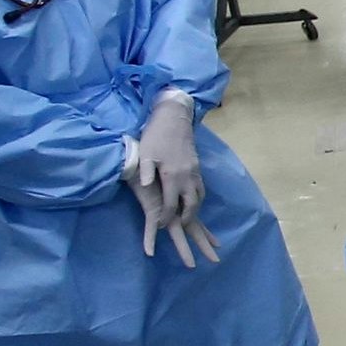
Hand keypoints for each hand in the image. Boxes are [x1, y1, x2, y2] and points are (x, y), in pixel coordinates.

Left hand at [127, 90, 203, 259]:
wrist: (174, 118)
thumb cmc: (155, 135)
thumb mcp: (145, 153)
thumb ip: (145, 171)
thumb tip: (144, 186)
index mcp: (172, 175)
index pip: (170, 204)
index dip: (165, 217)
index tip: (159, 226)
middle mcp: (187, 177)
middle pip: (191, 205)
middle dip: (187, 219)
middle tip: (180, 227)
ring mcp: (195, 172)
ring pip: (199, 197)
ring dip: (195, 210)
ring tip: (188, 218)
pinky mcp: (197, 167)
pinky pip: (201, 188)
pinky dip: (198, 198)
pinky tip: (192, 200)